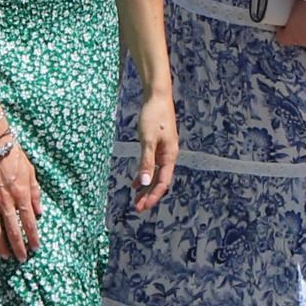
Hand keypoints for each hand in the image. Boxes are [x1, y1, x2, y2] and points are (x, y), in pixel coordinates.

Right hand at [0, 127, 41, 261]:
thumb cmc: (14, 155)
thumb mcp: (31, 172)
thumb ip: (36, 193)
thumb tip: (39, 212)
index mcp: (22, 194)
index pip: (30, 222)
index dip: (33, 237)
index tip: (36, 248)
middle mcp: (6, 201)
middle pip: (13, 230)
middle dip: (18, 247)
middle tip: (21, 259)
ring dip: (0, 245)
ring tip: (4, 256)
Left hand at [133, 91, 180, 210]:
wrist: (157, 97)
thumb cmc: (153, 117)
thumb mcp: (147, 140)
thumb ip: (146, 162)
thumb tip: (146, 183)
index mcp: (170, 156)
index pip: (163, 182)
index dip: (154, 196)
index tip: (144, 207)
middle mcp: (169, 155)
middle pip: (160, 180)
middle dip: (149, 195)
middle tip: (138, 208)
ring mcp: (164, 150)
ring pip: (155, 174)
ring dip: (146, 187)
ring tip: (136, 199)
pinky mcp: (158, 145)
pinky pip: (152, 165)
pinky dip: (144, 174)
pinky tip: (136, 182)